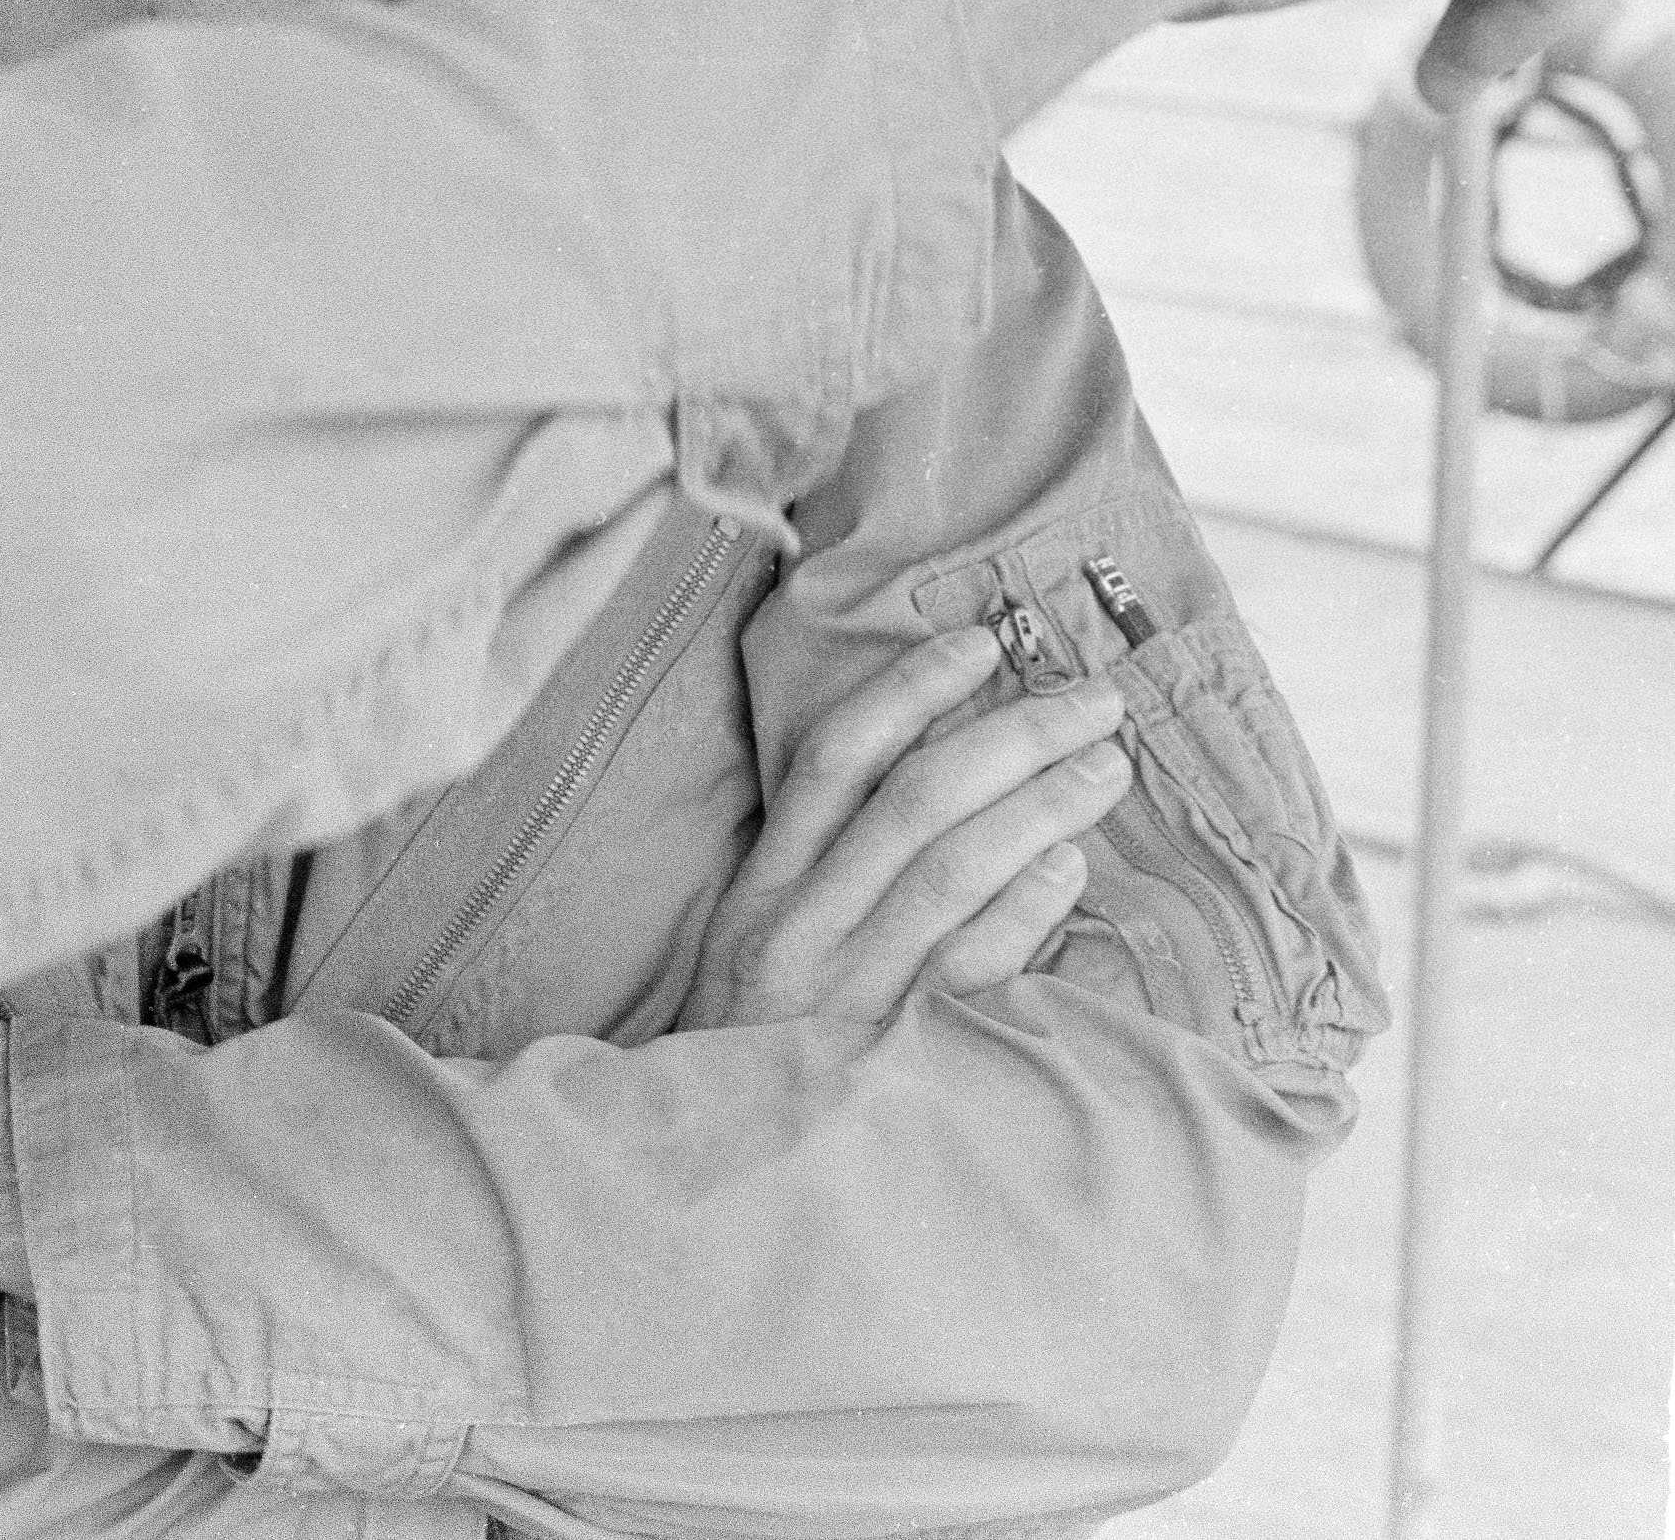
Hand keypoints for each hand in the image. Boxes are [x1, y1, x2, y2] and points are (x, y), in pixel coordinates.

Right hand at [684, 622, 1129, 1030]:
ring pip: (947, 872)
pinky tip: (1070, 872)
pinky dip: (1020, 912)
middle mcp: (798, 927)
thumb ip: (827, 870)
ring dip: (1036, 808)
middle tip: (1092, 702)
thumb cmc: (759, 1046)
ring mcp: (847, 993)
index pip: (834, 760)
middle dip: (1009, 737)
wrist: (714, 1177)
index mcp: (763, 888)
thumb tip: (946, 775)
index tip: (980, 643)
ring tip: (1105, 768)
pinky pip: (966, 971)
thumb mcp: (763, 945)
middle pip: (912, 802)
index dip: (908, 691)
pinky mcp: (892, 1058)